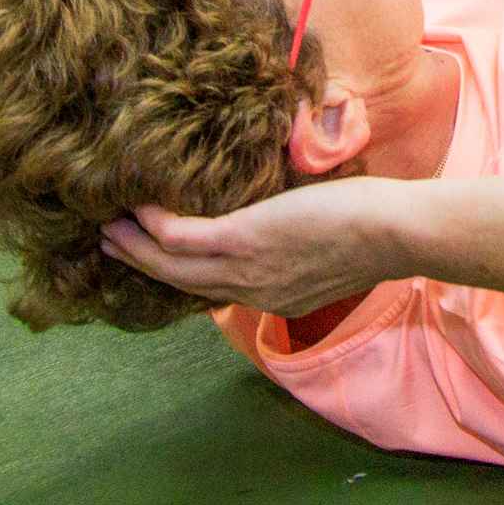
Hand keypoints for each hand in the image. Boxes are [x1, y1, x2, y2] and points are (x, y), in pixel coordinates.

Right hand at [109, 181, 400, 318]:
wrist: (394, 232)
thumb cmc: (376, 228)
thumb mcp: (332, 252)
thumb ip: (304, 246)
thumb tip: (296, 219)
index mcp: (276, 297)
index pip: (217, 291)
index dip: (184, 275)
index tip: (161, 258)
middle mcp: (254, 293)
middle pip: (183, 283)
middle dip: (145, 265)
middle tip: (113, 245)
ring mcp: (246, 270)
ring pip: (173, 264)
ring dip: (136, 247)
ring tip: (109, 228)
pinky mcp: (243, 241)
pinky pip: (182, 237)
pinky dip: (155, 224)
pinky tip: (140, 206)